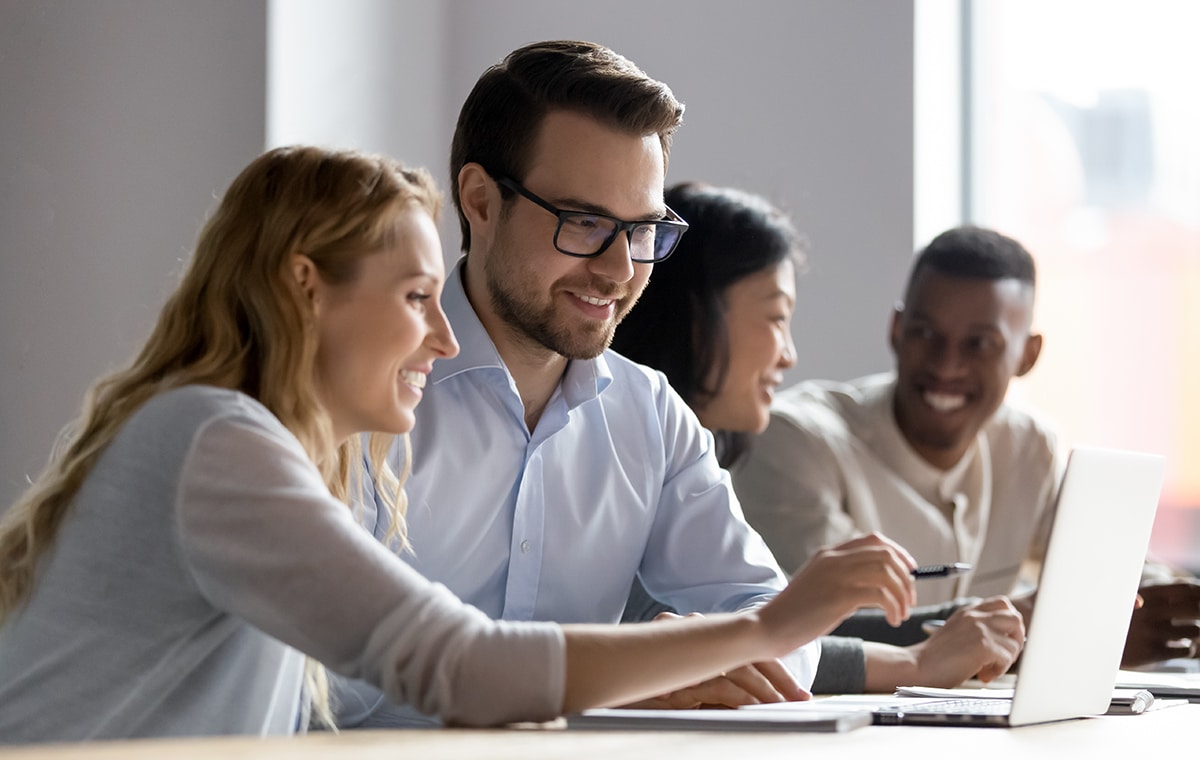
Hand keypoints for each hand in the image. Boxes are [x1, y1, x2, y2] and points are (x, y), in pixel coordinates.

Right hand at [621, 612, 809, 707]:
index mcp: (699, 639)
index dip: (772, 668)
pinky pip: (721, 681)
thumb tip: (746, 702)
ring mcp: (687, 653)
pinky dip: (743, 696)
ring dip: (767, 690)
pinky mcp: (681, 674)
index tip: (795, 693)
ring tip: (787, 708)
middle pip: (748, 652)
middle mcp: (695, 638)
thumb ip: (711, 688)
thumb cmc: (644, 692)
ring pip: (739, 666)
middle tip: (802, 700)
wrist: (602, 688)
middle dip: (779, 677)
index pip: (744, 647)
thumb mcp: (685, 690)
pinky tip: (758, 708)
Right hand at [759, 533, 917, 651]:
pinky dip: (893, 607)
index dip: (898, 553)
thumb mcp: (818, 586)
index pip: (873, 540)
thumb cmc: (794, 614)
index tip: (909, 572)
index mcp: (828, 554)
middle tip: (909, 600)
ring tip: (901, 614)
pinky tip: (892, 621)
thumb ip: (841, 579)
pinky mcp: (839, 596)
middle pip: (885, 554)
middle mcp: (834, 559)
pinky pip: (881, 594)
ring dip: (902, 594)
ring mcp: (836, 575)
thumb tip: (878, 585)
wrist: (769, 627)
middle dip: (905, 577)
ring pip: (887, 572)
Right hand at [910, 596, 1024, 684]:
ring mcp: (980, 629)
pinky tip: (983, 675)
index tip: (1000, 641)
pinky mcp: (983, 646)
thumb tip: (1005, 641)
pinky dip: (999, 670)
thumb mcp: (956, 634)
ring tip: (989, 668)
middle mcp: (975, 616)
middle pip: (1015, 618)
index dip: (1008, 624)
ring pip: (1015, 641)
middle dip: (1015, 639)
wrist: (916, 667)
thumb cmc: (935, 658)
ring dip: (1008, 658)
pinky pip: (1008, 657)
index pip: (1002, 604)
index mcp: (967, 612)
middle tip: (1002, 655)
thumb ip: (977, 630)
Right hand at [1122, 580, 1199, 667]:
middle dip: (1199, 612)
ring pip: (1195, 630)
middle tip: (1194, 615)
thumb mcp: (1132, 597)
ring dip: (1192, 631)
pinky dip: (1185, 647)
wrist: (1093, 639)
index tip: (1199, 598)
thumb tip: (1193, 591)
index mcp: (1146, 594)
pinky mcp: (1154, 652)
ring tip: (1182, 631)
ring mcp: (1153, 632)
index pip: (1187, 589)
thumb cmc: (1116, 617)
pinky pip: (1186, 650)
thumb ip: (1157, 594)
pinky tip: (1175, 645)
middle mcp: (1151, 611)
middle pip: (1197, 609)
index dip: (1199, 593)